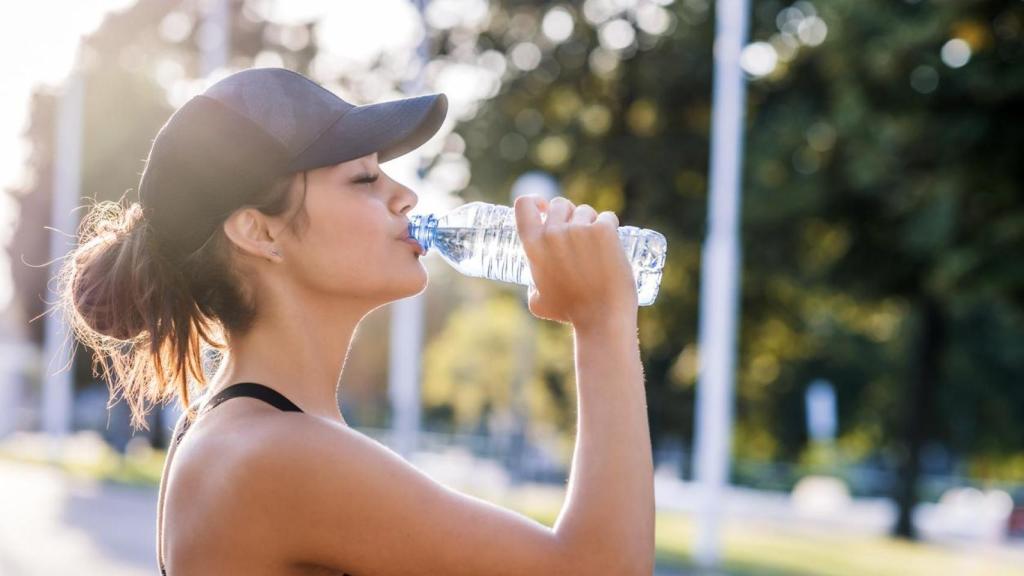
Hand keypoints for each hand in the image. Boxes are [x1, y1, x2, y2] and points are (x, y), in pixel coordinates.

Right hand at [513, 195, 637, 329]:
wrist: (601, 317)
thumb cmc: (570, 312)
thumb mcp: (538, 301)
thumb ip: (532, 285)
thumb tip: (535, 282)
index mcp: (533, 245)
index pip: (524, 204)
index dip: (535, 201)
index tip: (544, 208)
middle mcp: (553, 232)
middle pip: (559, 204)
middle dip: (569, 215)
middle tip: (579, 235)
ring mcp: (579, 229)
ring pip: (585, 210)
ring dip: (591, 222)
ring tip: (597, 246)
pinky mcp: (603, 230)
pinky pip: (607, 217)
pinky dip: (610, 226)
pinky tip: (612, 243)